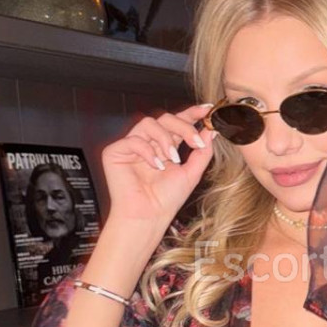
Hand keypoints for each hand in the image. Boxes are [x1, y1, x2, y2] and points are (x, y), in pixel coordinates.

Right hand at [101, 104, 216, 228]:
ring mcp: (131, 146)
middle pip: (164, 118)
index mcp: (164, 146)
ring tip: (172, 158)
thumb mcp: (191, 173)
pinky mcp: (115, 152)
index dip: (191, 113)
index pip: (177, 122)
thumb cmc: (166, 200)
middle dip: (182, 127)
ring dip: (165, 139)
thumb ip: (202, 151)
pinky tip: (156, 166)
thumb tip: (211, 131)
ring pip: (148, 123)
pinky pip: (133, 140)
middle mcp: (148, 143)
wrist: (148, 216)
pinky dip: (148, 151)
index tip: (206, 110)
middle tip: (194, 142)